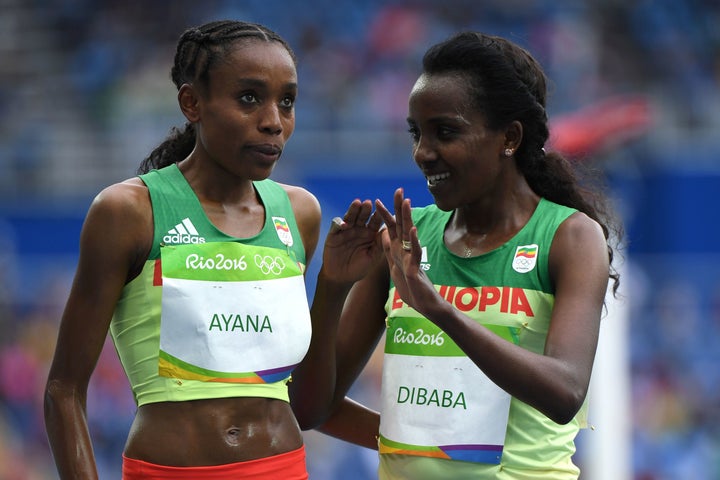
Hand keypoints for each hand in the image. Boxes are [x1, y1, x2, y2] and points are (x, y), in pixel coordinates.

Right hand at [321, 199, 383, 282]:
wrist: (341, 278)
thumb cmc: (359, 268)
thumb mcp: (373, 257)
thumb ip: (379, 244)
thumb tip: (388, 230)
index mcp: (370, 233)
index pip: (376, 221)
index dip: (379, 215)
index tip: (383, 210)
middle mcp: (359, 229)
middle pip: (363, 216)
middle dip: (366, 209)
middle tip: (369, 203)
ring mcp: (346, 230)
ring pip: (350, 217)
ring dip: (353, 210)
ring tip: (357, 203)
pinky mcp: (334, 234)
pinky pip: (336, 226)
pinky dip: (339, 223)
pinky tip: (344, 224)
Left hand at [375, 188, 438, 314]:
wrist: (425, 306)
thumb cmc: (412, 288)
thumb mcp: (394, 267)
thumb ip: (389, 251)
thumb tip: (382, 235)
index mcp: (398, 250)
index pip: (391, 228)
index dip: (384, 214)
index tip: (376, 201)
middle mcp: (406, 251)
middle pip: (401, 225)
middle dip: (398, 208)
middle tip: (397, 190)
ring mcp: (411, 258)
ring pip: (409, 235)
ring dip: (407, 218)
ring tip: (406, 202)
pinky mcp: (415, 268)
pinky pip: (415, 253)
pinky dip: (413, 241)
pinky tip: (412, 230)